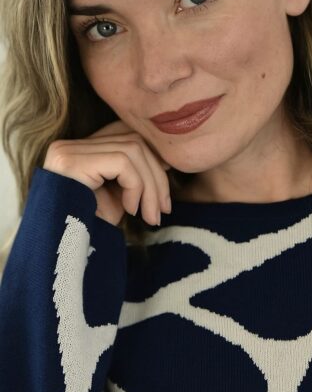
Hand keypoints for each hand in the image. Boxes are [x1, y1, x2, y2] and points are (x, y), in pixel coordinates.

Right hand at [43, 120, 171, 226]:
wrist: (66, 253)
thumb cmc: (92, 229)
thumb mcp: (119, 198)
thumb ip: (136, 177)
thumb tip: (164, 163)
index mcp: (80, 152)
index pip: (128, 139)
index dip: (154, 162)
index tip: (164, 195)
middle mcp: (70, 146)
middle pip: (133, 143)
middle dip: (157, 178)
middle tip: (163, 211)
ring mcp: (68, 151)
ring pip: (133, 151)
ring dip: (150, 187)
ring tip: (150, 216)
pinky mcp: (72, 161)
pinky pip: (123, 163)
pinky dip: (136, 187)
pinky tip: (130, 210)